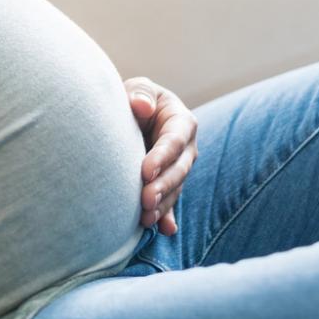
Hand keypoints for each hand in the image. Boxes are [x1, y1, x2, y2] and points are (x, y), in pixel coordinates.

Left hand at [125, 76, 196, 235]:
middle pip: (179, 170)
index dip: (162, 156)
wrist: (132, 117)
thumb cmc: (136, 99)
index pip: (175, 141)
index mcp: (181, 122)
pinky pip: (170, 204)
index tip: (145, 171)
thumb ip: (141, 93)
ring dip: (162, 206)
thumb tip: (142, 106)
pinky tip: (164, 230)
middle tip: (145, 200)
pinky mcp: (168, 186)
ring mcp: (179, 170)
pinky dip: (167, 218)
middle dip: (163, 187)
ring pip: (174, 190)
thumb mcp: (138, 89)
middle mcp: (186, 149)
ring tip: (146, 218)